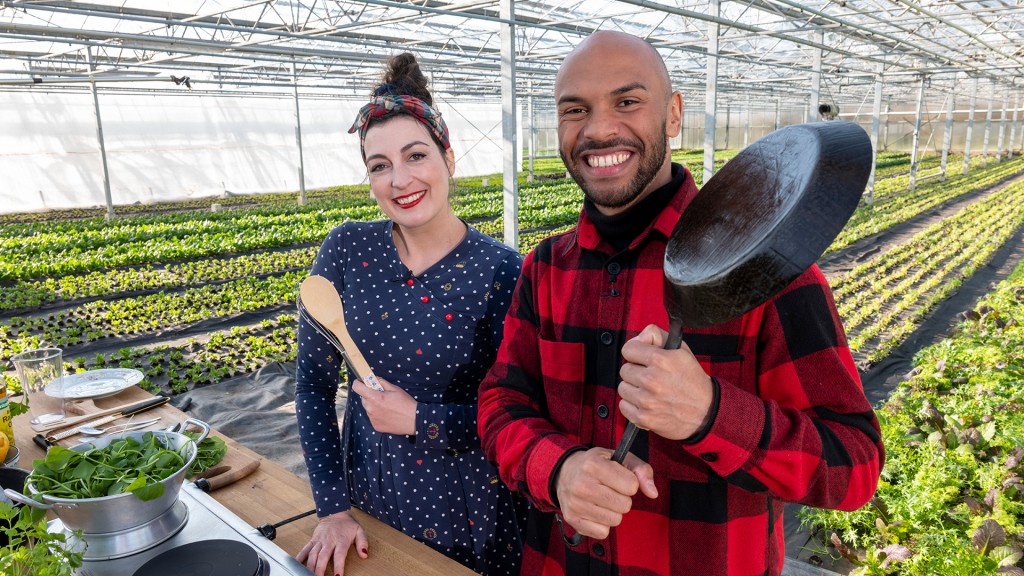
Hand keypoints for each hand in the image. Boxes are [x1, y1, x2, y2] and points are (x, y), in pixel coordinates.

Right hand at [296, 511, 367, 575]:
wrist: (335, 512)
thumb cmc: (348, 525)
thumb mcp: (359, 531)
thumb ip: (363, 542)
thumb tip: (364, 554)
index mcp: (341, 540)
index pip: (339, 555)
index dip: (338, 566)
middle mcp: (329, 541)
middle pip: (323, 556)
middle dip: (320, 569)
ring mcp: (319, 540)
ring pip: (313, 554)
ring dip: (310, 566)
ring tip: (309, 574)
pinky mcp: (313, 540)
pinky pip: (305, 549)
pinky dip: (300, 557)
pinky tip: (296, 564)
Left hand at [350, 376, 416, 434]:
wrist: (414, 420)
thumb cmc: (405, 403)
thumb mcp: (395, 388)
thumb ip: (381, 382)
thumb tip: (373, 378)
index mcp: (375, 398)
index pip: (357, 388)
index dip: (358, 383)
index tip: (362, 383)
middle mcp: (371, 409)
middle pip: (363, 399)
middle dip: (369, 395)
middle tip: (381, 396)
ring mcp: (373, 419)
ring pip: (368, 409)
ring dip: (373, 406)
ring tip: (386, 407)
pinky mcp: (376, 426)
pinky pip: (372, 417)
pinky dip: (377, 415)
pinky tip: (387, 415)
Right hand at [555, 448, 657, 538]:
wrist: (565, 472)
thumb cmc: (597, 464)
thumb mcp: (619, 458)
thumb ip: (641, 470)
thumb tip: (653, 493)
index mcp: (594, 465)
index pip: (631, 486)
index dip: (630, 483)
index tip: (619, 479)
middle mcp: (582, 485)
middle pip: (625, 505)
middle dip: (622, 498)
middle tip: (610, 490)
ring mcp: (575, 503)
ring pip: (615, 520)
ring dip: (613, 512)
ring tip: (602, 499)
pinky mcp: (572, 519)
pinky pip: (603, 532)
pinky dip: (603, 524)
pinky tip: (595, 510)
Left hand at [618, 324, 713, 439]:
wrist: (706, 411)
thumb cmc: (691, 379)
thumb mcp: (680, 349)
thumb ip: (656, 335)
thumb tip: (637, 339)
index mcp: (660, 360)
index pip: (628, 349)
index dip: (636, 353)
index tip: (642, 359)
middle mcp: (652, 380)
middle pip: (625, 370)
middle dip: (636, 372)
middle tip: (651, 377)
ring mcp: (647, 401)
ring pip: (623, 388)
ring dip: (634, 389)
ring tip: (650, 391)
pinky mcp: (644, 418)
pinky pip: (623, 406)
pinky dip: (633, 405)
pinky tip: (647, 403)